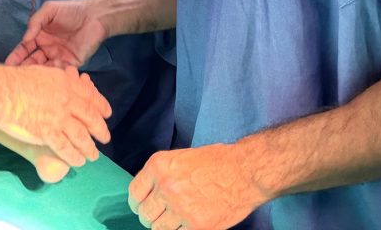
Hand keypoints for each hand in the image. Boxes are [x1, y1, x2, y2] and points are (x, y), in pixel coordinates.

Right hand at [0, 65, 111, 169]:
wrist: (1, 92)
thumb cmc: (16, 80)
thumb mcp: (43, 73)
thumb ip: (58, 80)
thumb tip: (68, 80)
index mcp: (66, 83)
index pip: (90, 97)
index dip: (101, 106)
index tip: (107, 114)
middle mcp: (67, 100)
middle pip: (90, 118)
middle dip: (100, 130)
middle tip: (105, 138)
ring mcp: (58, 118)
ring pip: (81, 136)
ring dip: (89, 148)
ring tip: (93, 156)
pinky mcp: (47, 133)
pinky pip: (65, 148)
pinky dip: (74, 156)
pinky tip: (78, 161)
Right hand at [5, 0, 105, 67]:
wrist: (95, 16)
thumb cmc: (71, 11)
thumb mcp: (49, 10)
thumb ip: (35, 22)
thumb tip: (25, 39)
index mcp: (40, 37)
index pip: (24, 49)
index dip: (16, 56)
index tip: (8, 64)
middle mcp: (47, 49)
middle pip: (32, 62)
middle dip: (23, 69)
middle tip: (15, 77)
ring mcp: (59, 58)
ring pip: (44, 69)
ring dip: (36, 74)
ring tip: (28, 80)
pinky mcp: (71, 64)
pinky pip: (60, 72)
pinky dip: (52, 74)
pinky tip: (47, 75)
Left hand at [129, 144, 271, 229]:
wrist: (245, 171)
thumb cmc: (216, 161)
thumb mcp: (180, 158)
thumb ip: (162, 175)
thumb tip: (149, 193)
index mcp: (158, 166)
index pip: (134, 193)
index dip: (138, 202)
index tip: (142, 205)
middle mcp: (165, 187)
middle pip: (144, 214)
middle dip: (151, 216)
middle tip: (161, 215)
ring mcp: (180, 208)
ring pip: (158, 228)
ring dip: (164, 226)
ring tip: (176, 219)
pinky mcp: (197, 226)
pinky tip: (188, 224)